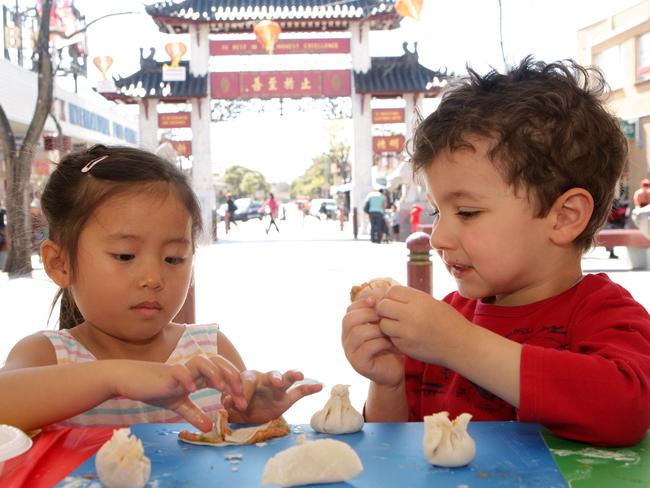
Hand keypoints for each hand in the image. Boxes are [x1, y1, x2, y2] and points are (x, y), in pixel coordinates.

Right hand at [111, 355, 244, 431]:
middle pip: (219, 362)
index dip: (235, 386)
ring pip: (202, 361)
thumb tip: (209, 428)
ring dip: (214, 372)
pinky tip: (192, 389)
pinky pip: (179, 370)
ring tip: (221, 387)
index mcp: (198, 375)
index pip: (223, 374)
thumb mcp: (178, 404)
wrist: (129, 379)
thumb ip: (193, 413)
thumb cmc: (154, 388)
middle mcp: (192, 369)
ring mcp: (180, 369)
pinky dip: (187, 377)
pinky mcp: (166, 372)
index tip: (243, 404)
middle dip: (232, 377)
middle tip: (240, 396)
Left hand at [222, 369, 322, 423]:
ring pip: (286, 378)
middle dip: (274, 377)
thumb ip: (230, 402)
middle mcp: (264, 379)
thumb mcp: (232, 405)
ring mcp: (277, 388)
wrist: (247, 412)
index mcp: (248, 379)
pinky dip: (309, 387)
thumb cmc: (239, 404)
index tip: (240, 405)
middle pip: (269, 374)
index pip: (247, 381)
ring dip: (292, 375)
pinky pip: (300, 391)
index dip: (244, 391)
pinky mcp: (287, 397)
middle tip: (276, 382)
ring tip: (299, 375)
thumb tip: (227, 400)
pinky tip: (320, 385)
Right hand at [342, 296, 403, 387]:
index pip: (349, 309)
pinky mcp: (358, 364)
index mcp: (350, 328)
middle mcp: (346, 339)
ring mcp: (350, 352)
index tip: (378, 301)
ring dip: (377, 329)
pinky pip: (367, 348)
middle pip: (349, 319)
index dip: (362, 302)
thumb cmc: (389, 346)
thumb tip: (377, 294)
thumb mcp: (383, 325)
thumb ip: (378, 312)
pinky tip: (392, 342)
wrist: (393, 371)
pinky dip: (381, 342)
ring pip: (358, 333)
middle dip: (369, 314)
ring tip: (390, 330)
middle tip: (385, 315)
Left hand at [376, 286, 470, 365]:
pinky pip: (391, 338)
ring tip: (401, 326)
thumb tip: (389, 295)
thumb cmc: (448, 321)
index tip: (396, 301)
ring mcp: (407, 332)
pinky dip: (395, 337)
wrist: (462, 345)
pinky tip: (407, 337)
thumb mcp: (432, 302)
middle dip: (385, 309)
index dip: (392, 295)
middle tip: (394, 313)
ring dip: (389, 324)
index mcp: (420, 300)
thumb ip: (411, 298)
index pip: (392, 291)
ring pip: (384, 324)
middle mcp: (411, 315)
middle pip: (383, 306)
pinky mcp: (405, 347)